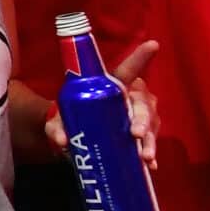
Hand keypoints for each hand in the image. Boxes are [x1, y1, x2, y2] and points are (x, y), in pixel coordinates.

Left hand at [44, 40, 160, 165]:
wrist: (79, 135)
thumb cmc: (73, 116)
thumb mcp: (60, 120)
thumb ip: (56, 128)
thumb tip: (61, 141)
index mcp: (114, 85)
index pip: (128, 69)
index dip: (140, 57)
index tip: (153, 44)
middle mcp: (132, 98)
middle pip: (144, 105)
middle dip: (142, 120)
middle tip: (136, 134)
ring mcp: (141, 118)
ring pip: (151, 126)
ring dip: (149, 141)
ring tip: (145, 157)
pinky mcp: (144, 136)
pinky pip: (151, 144)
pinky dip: (151, 155)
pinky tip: (151, 166)